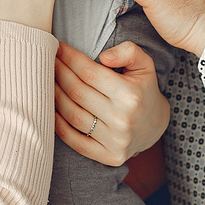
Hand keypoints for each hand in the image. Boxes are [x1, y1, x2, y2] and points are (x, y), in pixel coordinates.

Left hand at [54, 40, 168, 167]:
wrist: (156, 125)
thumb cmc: (144, 89)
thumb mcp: (144, 64)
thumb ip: (128, 51)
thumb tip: (103, 57)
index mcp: (131, 95)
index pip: (90, 73)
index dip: (71, 59)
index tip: (58, 48)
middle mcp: (123, 120)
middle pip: (78, 93)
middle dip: (59, 74)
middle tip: (48, 61)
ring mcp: (116, 141)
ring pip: (73, 116)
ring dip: (55, 97)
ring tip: (47, 81)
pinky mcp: (110, 156)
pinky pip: (76, 142)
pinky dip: (59, 126)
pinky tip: (51, 110)